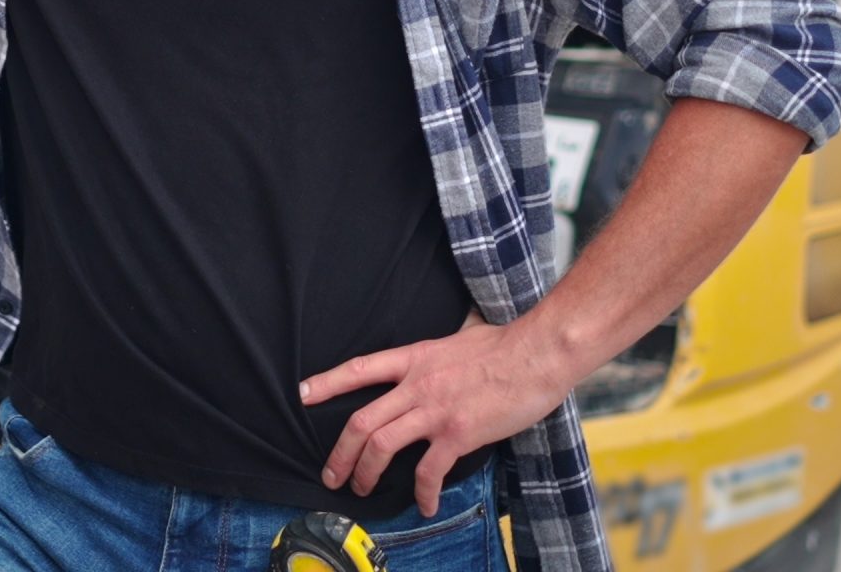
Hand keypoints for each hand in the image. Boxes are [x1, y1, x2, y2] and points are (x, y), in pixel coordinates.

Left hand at [300, 317, 572, 516]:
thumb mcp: (459, 335)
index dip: (327, 383)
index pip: (359, 369)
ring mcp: (435, 411)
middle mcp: (417, 385)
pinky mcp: (457, 434)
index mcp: (414, 358)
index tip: (303, 394)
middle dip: (339, 453)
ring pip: (381, 446)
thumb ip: (439, 350)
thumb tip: (442, 348)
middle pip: (361, 421)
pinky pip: (428, 471)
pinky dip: (422, 493)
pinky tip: (424, 505)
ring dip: (365, 473)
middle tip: (331, 474)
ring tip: (361, 490)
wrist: (537, 354)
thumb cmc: (505, 344)